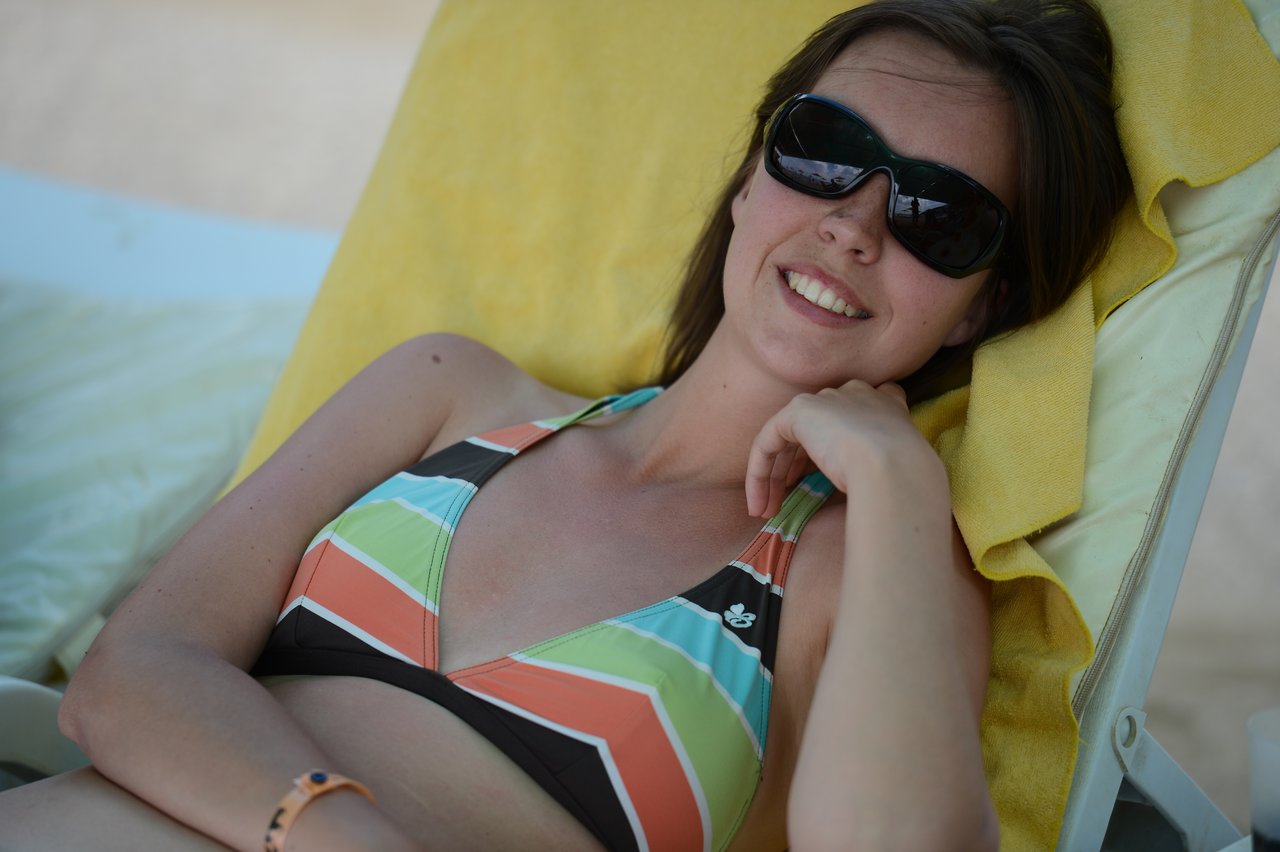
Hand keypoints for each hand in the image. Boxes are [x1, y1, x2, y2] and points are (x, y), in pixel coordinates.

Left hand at [744, 380, 938, 516]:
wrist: (895, 466)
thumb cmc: (903, 478)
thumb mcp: (894, 469)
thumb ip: (875, 465)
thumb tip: (867, 491)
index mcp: (882, 404)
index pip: (848, 422)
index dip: (826, 453)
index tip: (814, 483)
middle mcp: (852, 394)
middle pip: (812, 431)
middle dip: (794, 470)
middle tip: (783, 503)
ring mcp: (826, 399)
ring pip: (788, 440)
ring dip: (773, 478)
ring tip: (767, 512)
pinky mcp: (800, 411)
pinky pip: (768, 441)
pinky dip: (759, 472)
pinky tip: (758, 502)